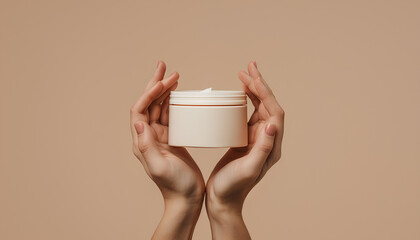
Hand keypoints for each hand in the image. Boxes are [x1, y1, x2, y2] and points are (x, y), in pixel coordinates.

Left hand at [130, 61, 204, 239]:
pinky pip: (171, 115)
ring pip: (160, 107)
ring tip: (174, 76)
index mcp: (142, 141)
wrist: (187, 198)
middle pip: (149, 104)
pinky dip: (174, 102)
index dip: (148, 94)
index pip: (140, 111)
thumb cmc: (175, 185)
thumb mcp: (159, 166)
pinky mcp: (172, 138)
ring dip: (165, 90)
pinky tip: (180, 94)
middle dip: (156, 85)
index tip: (162, 83)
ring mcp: (161, 136)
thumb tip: (137, 122)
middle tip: (164, 67)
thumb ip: (147, 145)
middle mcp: (149, 136)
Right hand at [206, 61, 284, 238]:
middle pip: (268, 106)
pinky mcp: (245, 140)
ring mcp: (256, 139)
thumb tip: (272, 123)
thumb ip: (262, 148)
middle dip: (260, 85)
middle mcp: (267, 140)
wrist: (223, 200)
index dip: (266, 93)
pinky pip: (248, 115)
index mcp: (271, 145)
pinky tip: (239, 94)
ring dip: (253, 90)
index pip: (274, 113)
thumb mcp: (248, 168)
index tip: (253, 78)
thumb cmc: (233, 187)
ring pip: (258, 108)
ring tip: (244, 74)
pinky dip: (245, 102)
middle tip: (249, 67)